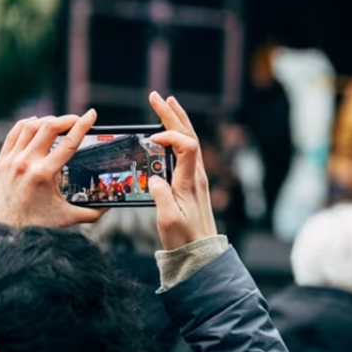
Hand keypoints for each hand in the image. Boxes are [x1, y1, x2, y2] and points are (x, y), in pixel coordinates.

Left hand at [0, 110, 106, 227]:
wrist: (5, 232)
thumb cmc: (37, 225)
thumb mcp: (68, 218)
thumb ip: (93, 212)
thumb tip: (111, 205)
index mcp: (44, 175)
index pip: (68, 143)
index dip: (83, 125)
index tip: (92, 114)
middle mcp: (26, 163)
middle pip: (49, 127)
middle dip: (67, 119)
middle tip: (78, 119)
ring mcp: (11, 160)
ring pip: (30, 126)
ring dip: (48, 120)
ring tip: (60, 123)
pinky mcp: (1, 161)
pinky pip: (14, 133)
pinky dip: (27, 124)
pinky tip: (37, 123)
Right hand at [146, 93, 217, 249]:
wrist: (200, 254)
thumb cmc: (184, 239)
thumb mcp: (168, 219)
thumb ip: (160, 196)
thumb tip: (153, 178)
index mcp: (190, 181)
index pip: (186, 145)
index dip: (170, 135)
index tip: (150, 139)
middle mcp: (196, 176)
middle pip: (189, 136)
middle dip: (172, 115)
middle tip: (157, 97)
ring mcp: (196, 179)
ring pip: (190, 142)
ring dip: (177, 121)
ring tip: (166, 104)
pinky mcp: (193, 184)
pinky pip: (187, 153)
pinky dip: (178, 137)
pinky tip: (169, 134)